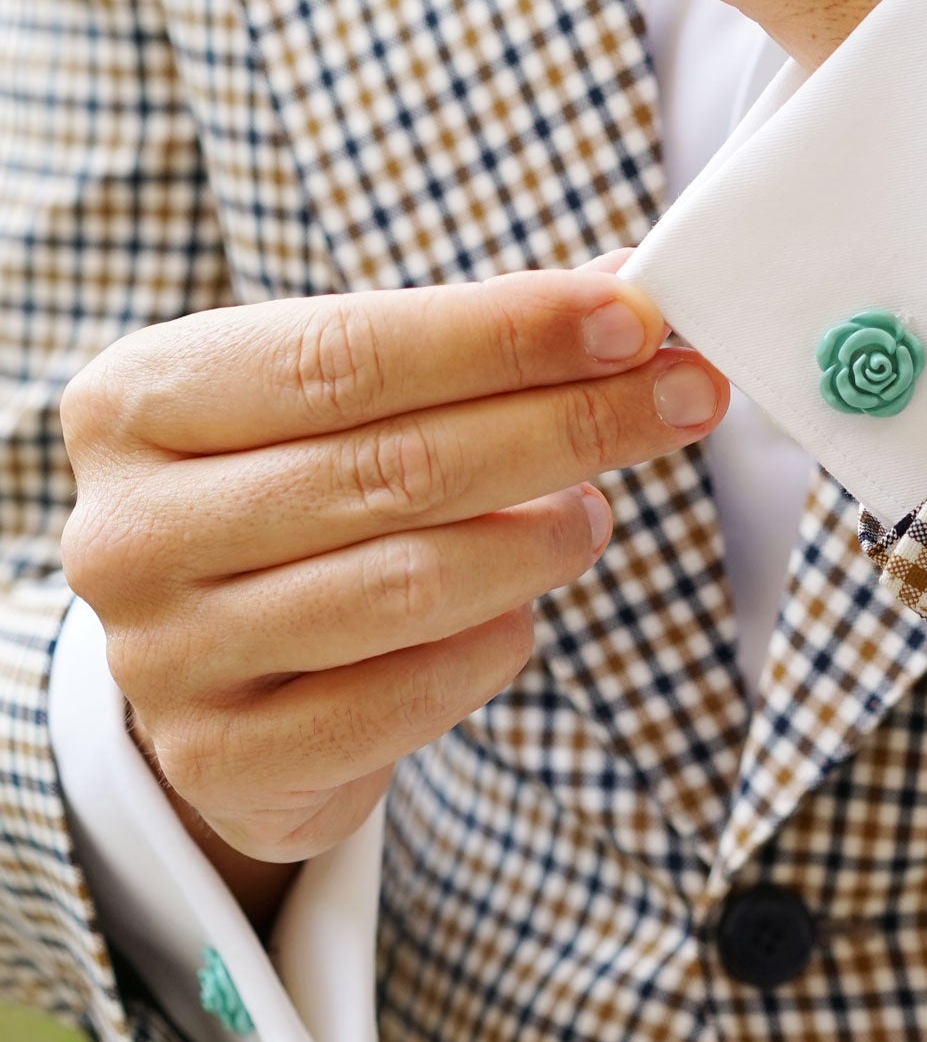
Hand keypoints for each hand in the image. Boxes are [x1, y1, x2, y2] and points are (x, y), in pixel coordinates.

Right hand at [59, 272, 726, 894]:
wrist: (210, 671)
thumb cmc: (292, 498)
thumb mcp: (342, 402)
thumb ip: (468, 342)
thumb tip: (627, 283)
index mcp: (138, 399)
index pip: (345, 354)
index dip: (502, 334)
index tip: (634, 316)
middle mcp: (129, 527)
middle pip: (390, 466)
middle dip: (562, 423)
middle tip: (681, 398)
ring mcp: (164, 655)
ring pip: (403, 586)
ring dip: (536, 541)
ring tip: (596, 514)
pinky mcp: (223, 757)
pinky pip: (401, 698)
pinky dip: (488, 648)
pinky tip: (522, 614)